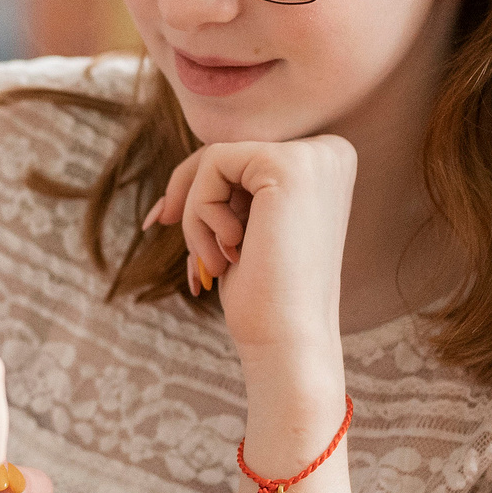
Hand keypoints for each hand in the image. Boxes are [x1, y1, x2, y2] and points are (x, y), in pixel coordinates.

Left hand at [147, 135, 354, 367]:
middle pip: (226, 153)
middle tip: (160, 224)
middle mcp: (331, 152)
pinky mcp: (288, 164)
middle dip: (189, 196)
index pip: (242, 157)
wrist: (289, 340)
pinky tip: (228, 251)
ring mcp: (314, 156)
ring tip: (215, 260)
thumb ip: (232, 188)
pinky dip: (200, 210)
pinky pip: (212, 164)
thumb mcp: (246, 225)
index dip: (200, 188)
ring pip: (215, 159)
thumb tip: (178, 184)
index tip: (164, 217)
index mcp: (329, 165)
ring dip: (196, 214)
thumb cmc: (265, 293)